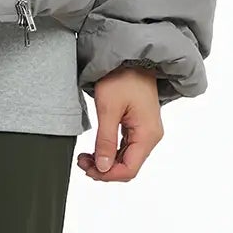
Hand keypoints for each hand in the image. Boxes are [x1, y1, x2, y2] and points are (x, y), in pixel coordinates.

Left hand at [76, 64, 162, 182]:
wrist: (131, 57)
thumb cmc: (123, 77)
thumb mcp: (108, 109)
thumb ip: (106, 141)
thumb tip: (103, 167)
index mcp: (147, 134)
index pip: (129, 169)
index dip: (108, 175)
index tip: (88, 169)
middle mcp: (151, 136)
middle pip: (128, 166)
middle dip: (104, 169)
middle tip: (82, 162)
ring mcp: (146, 131)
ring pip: (126, 159)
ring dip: (106, 162)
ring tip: (85, 157)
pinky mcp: (139, 126)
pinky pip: (126, 148)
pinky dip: (111, 152)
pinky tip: (96, 150)